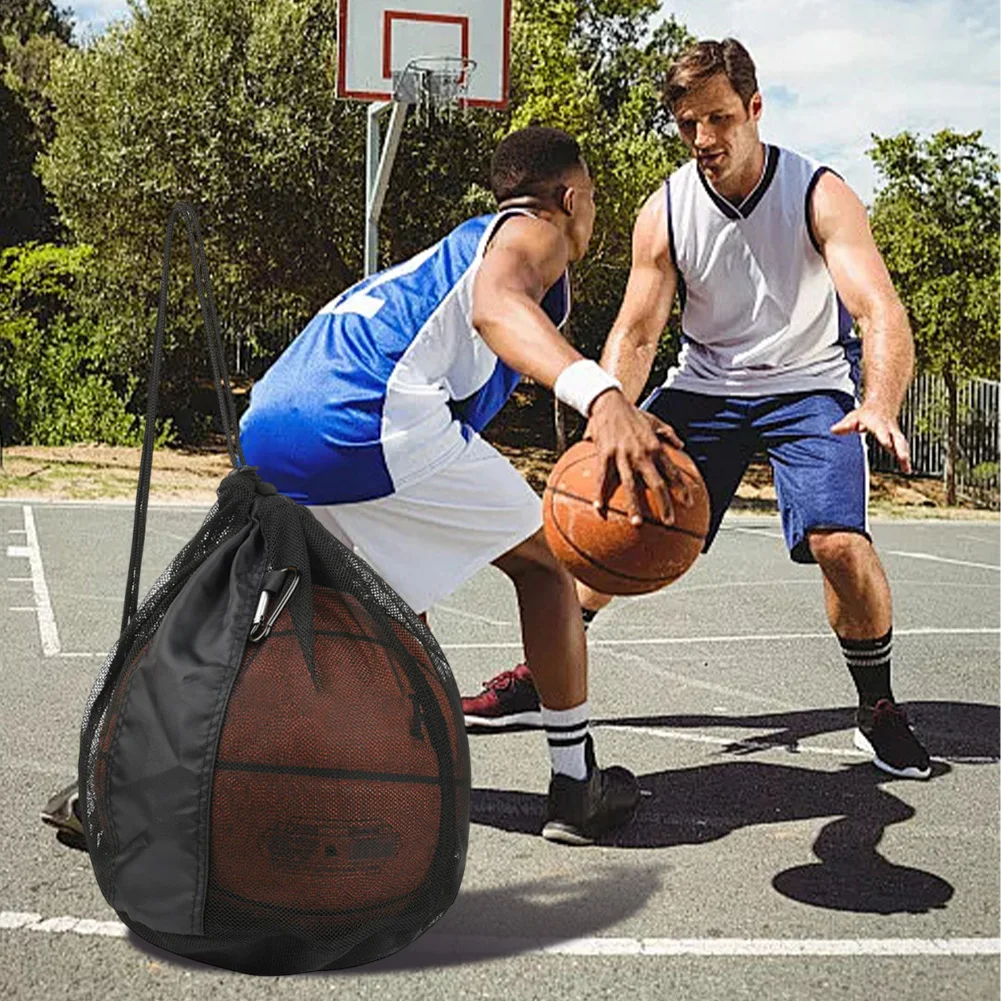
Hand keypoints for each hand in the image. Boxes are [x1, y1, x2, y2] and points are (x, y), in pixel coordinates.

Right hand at [583, 389, 691, 525]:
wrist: (609, 401)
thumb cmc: (632, 413)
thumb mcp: (655, 420)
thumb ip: (669, 434)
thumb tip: (682, 445)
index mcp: (655, 447)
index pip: (673, 471)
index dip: (682, 488)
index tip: (689, 503)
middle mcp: (642, 454)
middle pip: (656, 483)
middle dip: (664, 504)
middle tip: (670, 522)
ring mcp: (622, 455)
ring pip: (630, 485)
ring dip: (634, 505)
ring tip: (637, 523)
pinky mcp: (605, 454)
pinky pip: (603, 478)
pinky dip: (600, 493)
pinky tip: (599, 508)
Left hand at [831, 402, 911, 473]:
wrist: (881, 406)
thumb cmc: (866, 414)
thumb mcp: (853, 417)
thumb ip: (845, 425)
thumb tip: (833, 430)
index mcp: (878, 423)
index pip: (882, 430)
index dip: (885, 437)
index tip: (887, 444)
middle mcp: (889, 429)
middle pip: (897, 439)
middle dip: (900, 448)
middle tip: (903, 457)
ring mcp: (895, 435)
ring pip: (902, 445)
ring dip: (905, 456)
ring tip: (907, 469)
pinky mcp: (897, 441)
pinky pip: (903, 450)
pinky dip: (905, 460)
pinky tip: (907, 470)